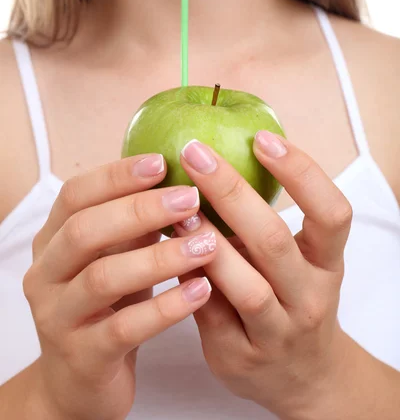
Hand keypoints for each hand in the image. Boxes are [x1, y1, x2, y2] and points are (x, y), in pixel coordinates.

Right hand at [23, 154, 216, 419]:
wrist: (79, 380)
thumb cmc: (107, 304)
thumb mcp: (114, 256)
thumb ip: (135, 221)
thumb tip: (183, 174)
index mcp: (51, 241)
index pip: (75, 195)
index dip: (117, 175)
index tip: (163, 161)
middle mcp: (45, 275)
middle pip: (85, 230)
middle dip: (140, 210)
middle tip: (190, 199)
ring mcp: (58, 318)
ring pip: (104, 278)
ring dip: (159, 258)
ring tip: (206, 244)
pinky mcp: (82, 357)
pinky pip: (125, 328)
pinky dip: (166, 307)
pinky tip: (202, 291)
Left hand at [173, 131, 352, 419]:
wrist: (302, 377)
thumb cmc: (292, 299)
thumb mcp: (298, 260)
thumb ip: (265, 222)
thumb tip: (217, 156)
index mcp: (327, 264)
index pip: (332, 213)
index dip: (301, 172)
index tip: (262, 138)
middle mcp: (309, 298)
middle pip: (273, 241)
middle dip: (231, 192)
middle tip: (194, 154)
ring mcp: (277, 333)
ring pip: (243, 285)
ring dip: (204, 239)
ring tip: (174, 203)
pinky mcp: (239, 358)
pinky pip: (207, 313)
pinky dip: (184, 277)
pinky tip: (162, 247)